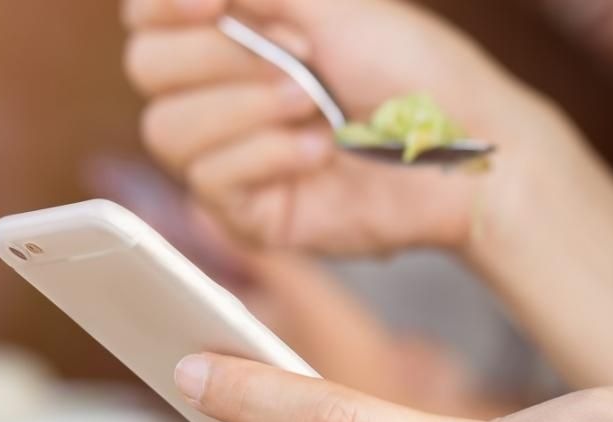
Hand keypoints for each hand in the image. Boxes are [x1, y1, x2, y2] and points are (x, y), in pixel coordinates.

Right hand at [124, 0, 548, 254]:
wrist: (465, 152)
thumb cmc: (415, 71)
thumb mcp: (334, 3)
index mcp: (235, 27)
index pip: (146, 14)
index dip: (162, 5)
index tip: (212, 4)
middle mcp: (221, 87)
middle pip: (146, 68)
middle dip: (222, 60)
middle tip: (302, 61)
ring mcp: (230, 150)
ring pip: (166, 129)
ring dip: (246, 111)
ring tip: (314, 109)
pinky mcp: (245, 210)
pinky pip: (208, 181)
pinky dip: (266, 157)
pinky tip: (318, 154)